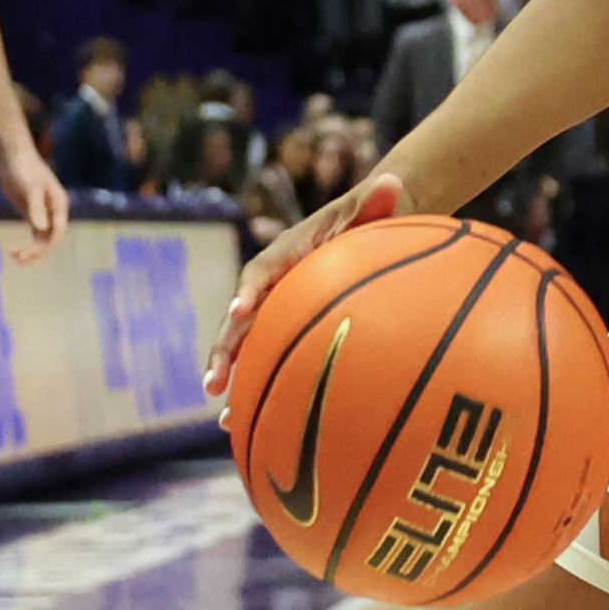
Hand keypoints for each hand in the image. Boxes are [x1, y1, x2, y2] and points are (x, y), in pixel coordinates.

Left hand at [0, 141, 69, 262]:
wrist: (13, 156)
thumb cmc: (23, 168)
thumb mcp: (30, 188)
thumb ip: (36, 208)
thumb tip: (41, 228)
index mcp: (59, 205)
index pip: (58, 231)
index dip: (46, 244)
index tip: (28, 252)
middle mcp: (55, 211)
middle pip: (51, 237)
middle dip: (37, 250)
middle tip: (17, 257)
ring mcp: (45, 212)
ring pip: (43, 238)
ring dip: (32, 250)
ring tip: (15, 258)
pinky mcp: (33, 212)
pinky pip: (36, 233)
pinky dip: (29, 244)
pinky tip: (17, 252)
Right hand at [205, 169, 403, 401]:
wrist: (372, 225)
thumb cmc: (373, 216)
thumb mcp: (377, 205)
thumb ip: (379, 199)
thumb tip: (393, 183)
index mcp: (289, 252)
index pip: (264, 269)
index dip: (250, 289)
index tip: (241, 311)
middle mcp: (275, 283)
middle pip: (242, 319)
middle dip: (226, 349)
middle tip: (214, 381)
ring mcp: (278, 308)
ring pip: (247, 345)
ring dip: (233, 377)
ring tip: (223, 415)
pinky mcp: (287, 327)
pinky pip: (266, 358)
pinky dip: (256, 388)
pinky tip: (245, 425)